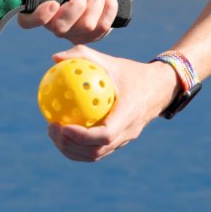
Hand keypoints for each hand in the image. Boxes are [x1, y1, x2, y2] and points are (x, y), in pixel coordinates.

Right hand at [18, 0, 127, 43]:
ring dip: (96, 1)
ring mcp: (73, 34)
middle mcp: (54, 25)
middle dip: (76, 6)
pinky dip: (109, 6)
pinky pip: (102, 27)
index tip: (53, 3)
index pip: (27, 22)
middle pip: (60, 28)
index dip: (38, 17)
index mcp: (42, 9)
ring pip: (86, 26)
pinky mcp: (91, 37)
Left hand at [46, 45, 180, 161]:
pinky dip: (77, 147)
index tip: (62, 126)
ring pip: (95, 155)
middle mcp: (128, 132)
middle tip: (51, 128)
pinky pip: (96, 150)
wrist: (159, 88)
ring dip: (71, 149)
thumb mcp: (110, 61)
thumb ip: (83, 56)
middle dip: (70, 145)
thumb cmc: (131, 72)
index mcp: (129, 114)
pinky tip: (62, 131)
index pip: (105, 135)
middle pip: (96, 151)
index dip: (82, 136)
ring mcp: (124, 140)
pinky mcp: (119, 142)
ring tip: (53, 132)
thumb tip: (55, 58)